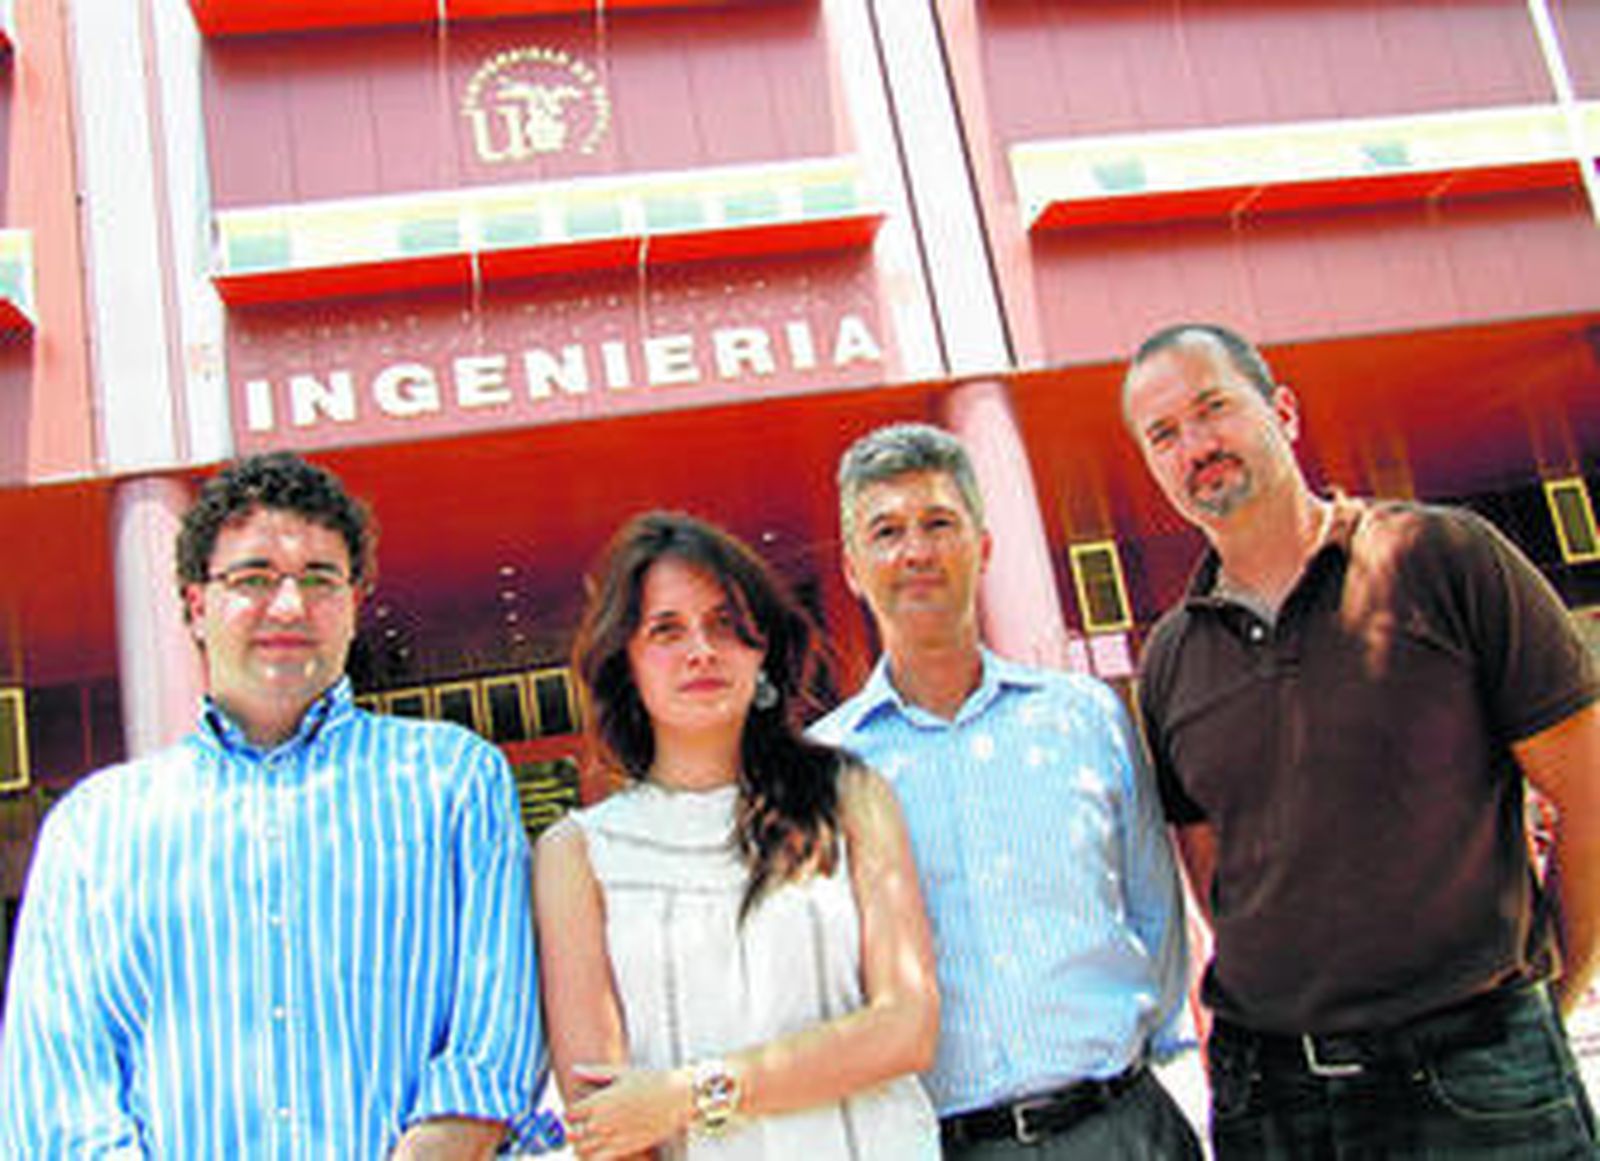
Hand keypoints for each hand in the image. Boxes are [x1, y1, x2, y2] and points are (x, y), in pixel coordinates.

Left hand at [564, 1063, 691, 1159]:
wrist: (677, 1098)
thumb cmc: (651, 1082)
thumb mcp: (622, 1073)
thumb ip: (595, 1072)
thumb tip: (574, 1070)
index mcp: (601, 1100)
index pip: (570, 1113)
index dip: (569, 1114)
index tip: (575, 1113)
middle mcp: (603, 1120)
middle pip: (573, 1134)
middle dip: (572, 1132)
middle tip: (579, 1128)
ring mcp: (613, 1136)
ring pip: (582, 1149)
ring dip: (580, 1146)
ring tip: (588, 1140)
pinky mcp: (624, 1148)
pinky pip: (597, 1159)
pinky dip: (591, 1157)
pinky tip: (598, 1150)